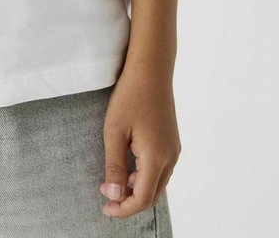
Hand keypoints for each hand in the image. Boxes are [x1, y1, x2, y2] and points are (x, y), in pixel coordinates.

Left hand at [98, 66, 181, 218]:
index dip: (123, 209)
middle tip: (107, 197)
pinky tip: (129, 167)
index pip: (142, 199)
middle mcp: (170, 158)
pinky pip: (161, 170)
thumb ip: (115, 166)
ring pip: (158, 183)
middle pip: (152, 195)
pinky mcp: (172, 142)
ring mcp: (174, 150)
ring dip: (137, 189)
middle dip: (130, 202)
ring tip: (114, 181)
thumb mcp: (114, 131)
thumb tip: (114, 196)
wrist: (151, 70)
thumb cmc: (130, 97)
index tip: (105, 207)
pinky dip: (145, 176)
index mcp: (156, 158)